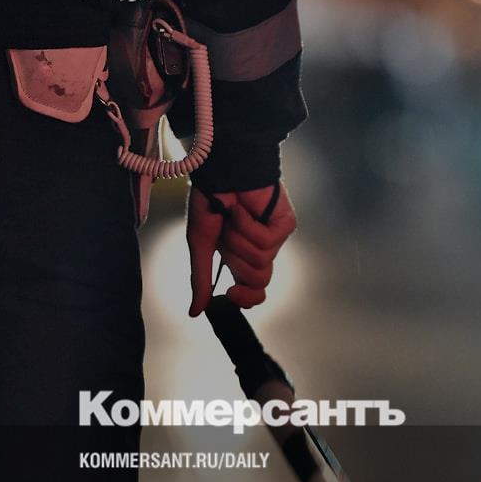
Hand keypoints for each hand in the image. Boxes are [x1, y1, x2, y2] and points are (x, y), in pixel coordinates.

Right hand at [186, 182, 296, 316]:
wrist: (220, 170)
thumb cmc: (211, 200)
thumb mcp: (201, 244)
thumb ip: (201, 278)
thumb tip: (195, 311)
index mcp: (242, 257)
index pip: (255, 292)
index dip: (245, 299)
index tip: (229, 293)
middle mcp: (261, 250)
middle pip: (258, 281)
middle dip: (236, 260)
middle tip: (227, 236)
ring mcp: (275, 238)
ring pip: (260, 262)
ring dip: (238, 239)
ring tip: (233, 217)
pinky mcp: (285, 224)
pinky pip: (265, 242)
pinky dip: (247, 225)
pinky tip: (242, 209)